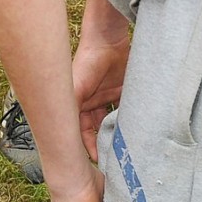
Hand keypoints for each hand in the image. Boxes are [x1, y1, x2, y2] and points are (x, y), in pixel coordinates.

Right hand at [71, 33, 128, 162]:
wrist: (108, 41)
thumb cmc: (86, 64)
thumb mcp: (75, 90)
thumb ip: (70, 111)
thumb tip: (64, 136)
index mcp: (78, 106)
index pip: (82, 132)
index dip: (88, 146)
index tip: (97, 160)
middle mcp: (92, 104)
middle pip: (98, 129)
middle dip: (104, 142)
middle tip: (114, 158)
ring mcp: (108, 98)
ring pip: (113, 121)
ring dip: (118, 132)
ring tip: (127, 147)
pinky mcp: (123, 91)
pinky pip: (127, 109)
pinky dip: (131, 118)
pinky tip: (137, 130)